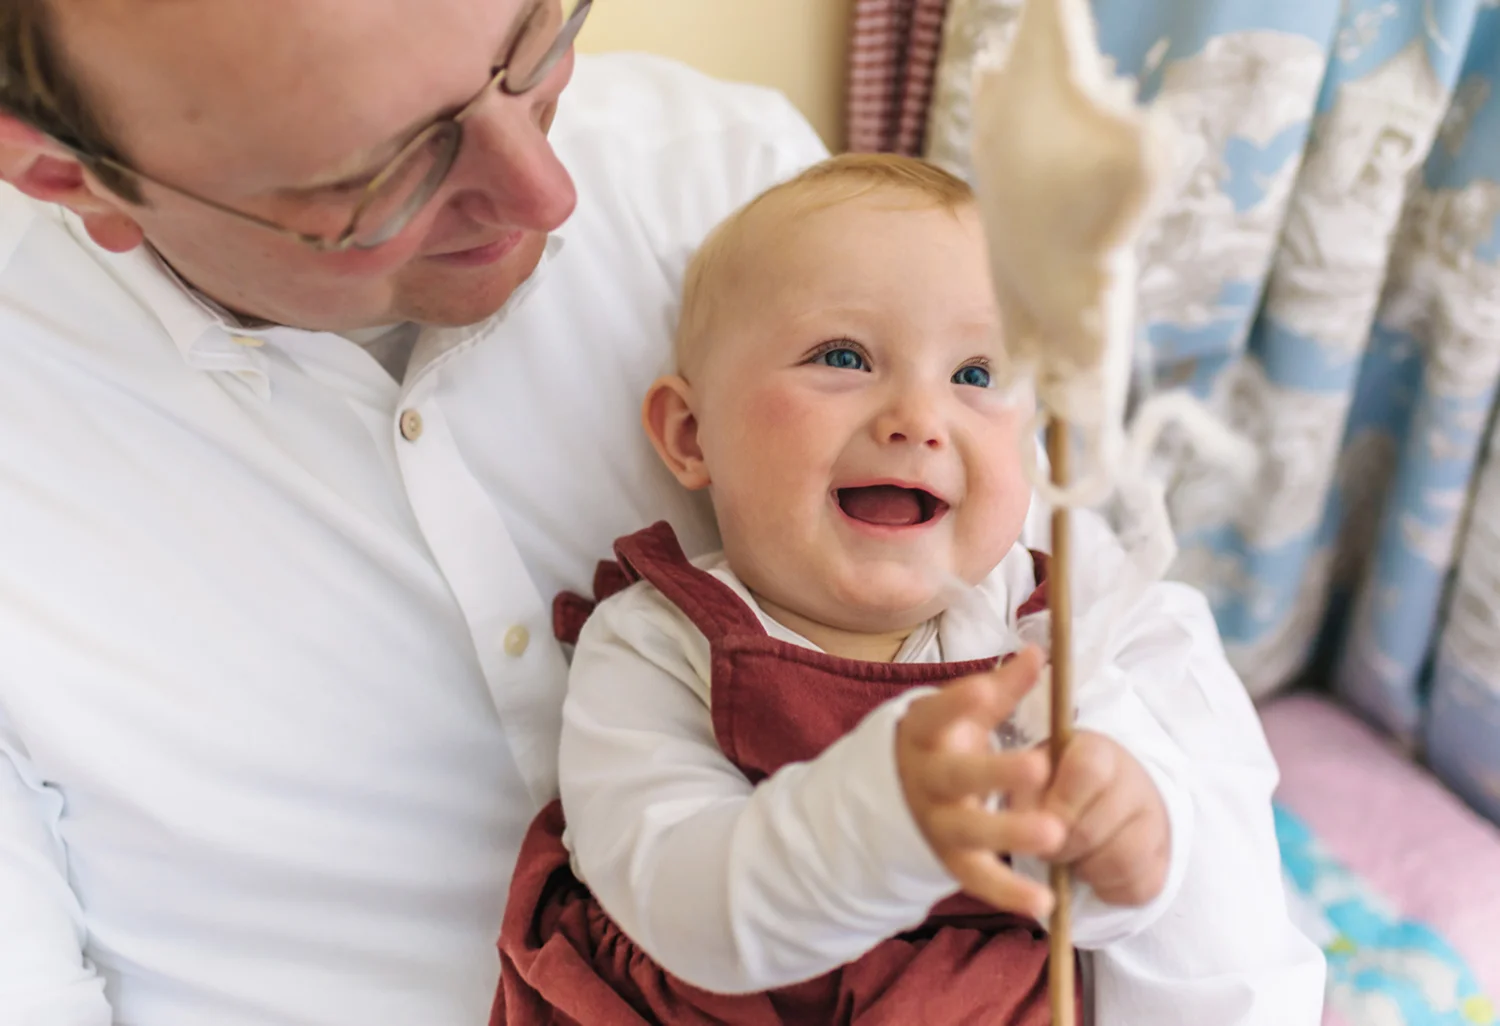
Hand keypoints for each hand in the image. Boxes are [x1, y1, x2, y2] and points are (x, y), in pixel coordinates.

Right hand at [896, 646, 1065, 918]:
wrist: (898, 793)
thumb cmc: (944, 742)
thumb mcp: (963, 713)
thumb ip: (1001, 688)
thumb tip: (1040, 652)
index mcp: (925, 733)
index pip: (936, 714)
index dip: (959, 703)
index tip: (986, 687)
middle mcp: (926, 778)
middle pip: (956, 776)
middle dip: (995, 772)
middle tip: (1039, 766)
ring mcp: (936, 821)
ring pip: (968, 831)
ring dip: (1008, 832)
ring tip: (1055, 833)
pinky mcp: (950, 858)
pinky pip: (978, 878)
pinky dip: (1008, 892)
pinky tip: (1044, 901)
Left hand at [1031, 731, 1169, 906]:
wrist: (1106, 792)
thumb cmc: (1057, 784)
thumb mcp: (1037, 773)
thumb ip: (1026, 791)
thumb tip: (1023, 821)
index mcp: (1097, 751)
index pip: (1087, 771)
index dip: (1059, 804)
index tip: (1038, 821)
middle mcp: (1134, 782)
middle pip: (1093, 829)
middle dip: (1061, 847)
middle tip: (1048, 849)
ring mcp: (1156, 820)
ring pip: (1120, 862)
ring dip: (1085, 871)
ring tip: (1071, 860)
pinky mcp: (1164, 860)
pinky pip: (1137, 887)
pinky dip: (1107, 890)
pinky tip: (1093, 874)